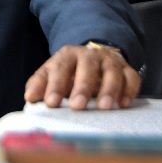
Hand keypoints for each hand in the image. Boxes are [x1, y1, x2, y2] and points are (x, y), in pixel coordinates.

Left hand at [24, 44, 140, 110]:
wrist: (93, 57)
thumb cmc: (69, 72)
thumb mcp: (51, 74)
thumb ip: (40, 84)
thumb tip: (29, 97)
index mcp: (68, 55)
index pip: (60, 68)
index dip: (55, 86)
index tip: (51, 103)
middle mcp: (90, 55)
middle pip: (87, 68)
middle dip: (82, 87)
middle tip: (77, 106)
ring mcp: (110, 61)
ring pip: (112, 72)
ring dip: (109, 90)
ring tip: (104, 108)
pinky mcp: (127, 69)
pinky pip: (131, 78)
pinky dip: (129, 90)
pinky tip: (123, 104)